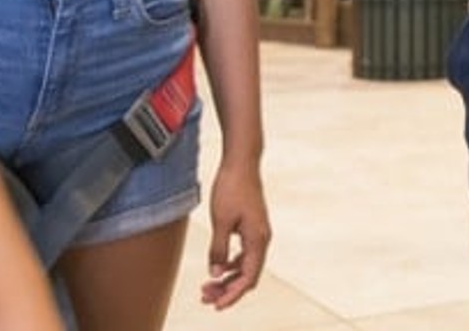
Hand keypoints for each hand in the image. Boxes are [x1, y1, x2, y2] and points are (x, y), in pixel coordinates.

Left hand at [201, 162, 270, 308]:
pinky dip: (231, 264)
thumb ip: (218, 249)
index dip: (232, 294)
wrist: (242, 162)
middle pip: (248, 275)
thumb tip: (215, 274)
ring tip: (208, 287)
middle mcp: (262, 239)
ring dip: (228, 278)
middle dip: (228, 289)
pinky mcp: (252, 227)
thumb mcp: (221, 221)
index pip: (248, 277)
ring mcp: (258, 233)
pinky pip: (245, 254)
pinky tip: (218, 266)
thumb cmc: (232, 188)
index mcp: (257, 239)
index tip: (216, 305)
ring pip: (246, 266)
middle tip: (206, 297)